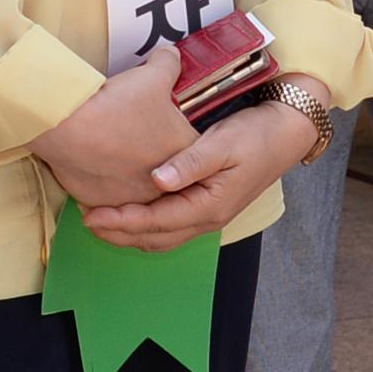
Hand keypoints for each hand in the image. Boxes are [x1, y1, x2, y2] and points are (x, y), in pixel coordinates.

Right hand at [30, 51, 201, 211]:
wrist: (68, 127)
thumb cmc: (115, 105)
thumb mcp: (151, 76)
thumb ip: (168, 64)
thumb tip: (171, 56)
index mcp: (183, 156)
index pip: (195, 152)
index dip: (180, 136)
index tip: (167, 127)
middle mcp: (163, 186)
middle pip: (168, 176)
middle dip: (157, 162)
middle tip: (142, 144)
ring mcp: (133, 199)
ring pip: (137, 193)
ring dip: (131, 179)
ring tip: (120, 160)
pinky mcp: (103, 205)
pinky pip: (108, 202)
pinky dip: (105, 188)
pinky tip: (98, 170)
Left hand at [83, 100, 308, 250]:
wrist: (287, 133)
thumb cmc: (256, 136)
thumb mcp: (223, 144)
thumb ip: (190, 163)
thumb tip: (157, 179)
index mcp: (208, 207)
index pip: (156, 222)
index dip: (121, 221)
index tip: (91, 215)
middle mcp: (207, 218)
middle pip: (155, 238)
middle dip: (118, 233)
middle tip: (85, 220)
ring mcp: (208, 215)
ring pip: (162, 236)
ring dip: (130, 232)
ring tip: (101, 220)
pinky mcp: (207, 205)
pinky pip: (170, 226)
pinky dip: (145, 225)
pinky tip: (131, 211)